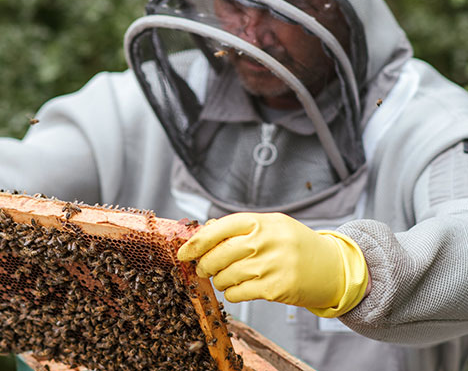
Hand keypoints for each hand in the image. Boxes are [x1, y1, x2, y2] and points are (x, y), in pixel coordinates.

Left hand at [177, 212, 367, 316]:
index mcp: (260, 221)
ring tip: (225, 278)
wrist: (333, 267)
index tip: (182, 253)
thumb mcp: (270, 225)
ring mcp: (271, 265)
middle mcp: (265, 241)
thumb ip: (239, 228)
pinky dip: (232, 294)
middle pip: (217, 255)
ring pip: (225, 277)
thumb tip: (203, 232)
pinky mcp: (276, 288)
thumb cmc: (295, 244)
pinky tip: (238, 289)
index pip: (217, 229)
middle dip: (203, 265)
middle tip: (202, 269)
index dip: (195, 243)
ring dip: (219, 281)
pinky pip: (238, 293)